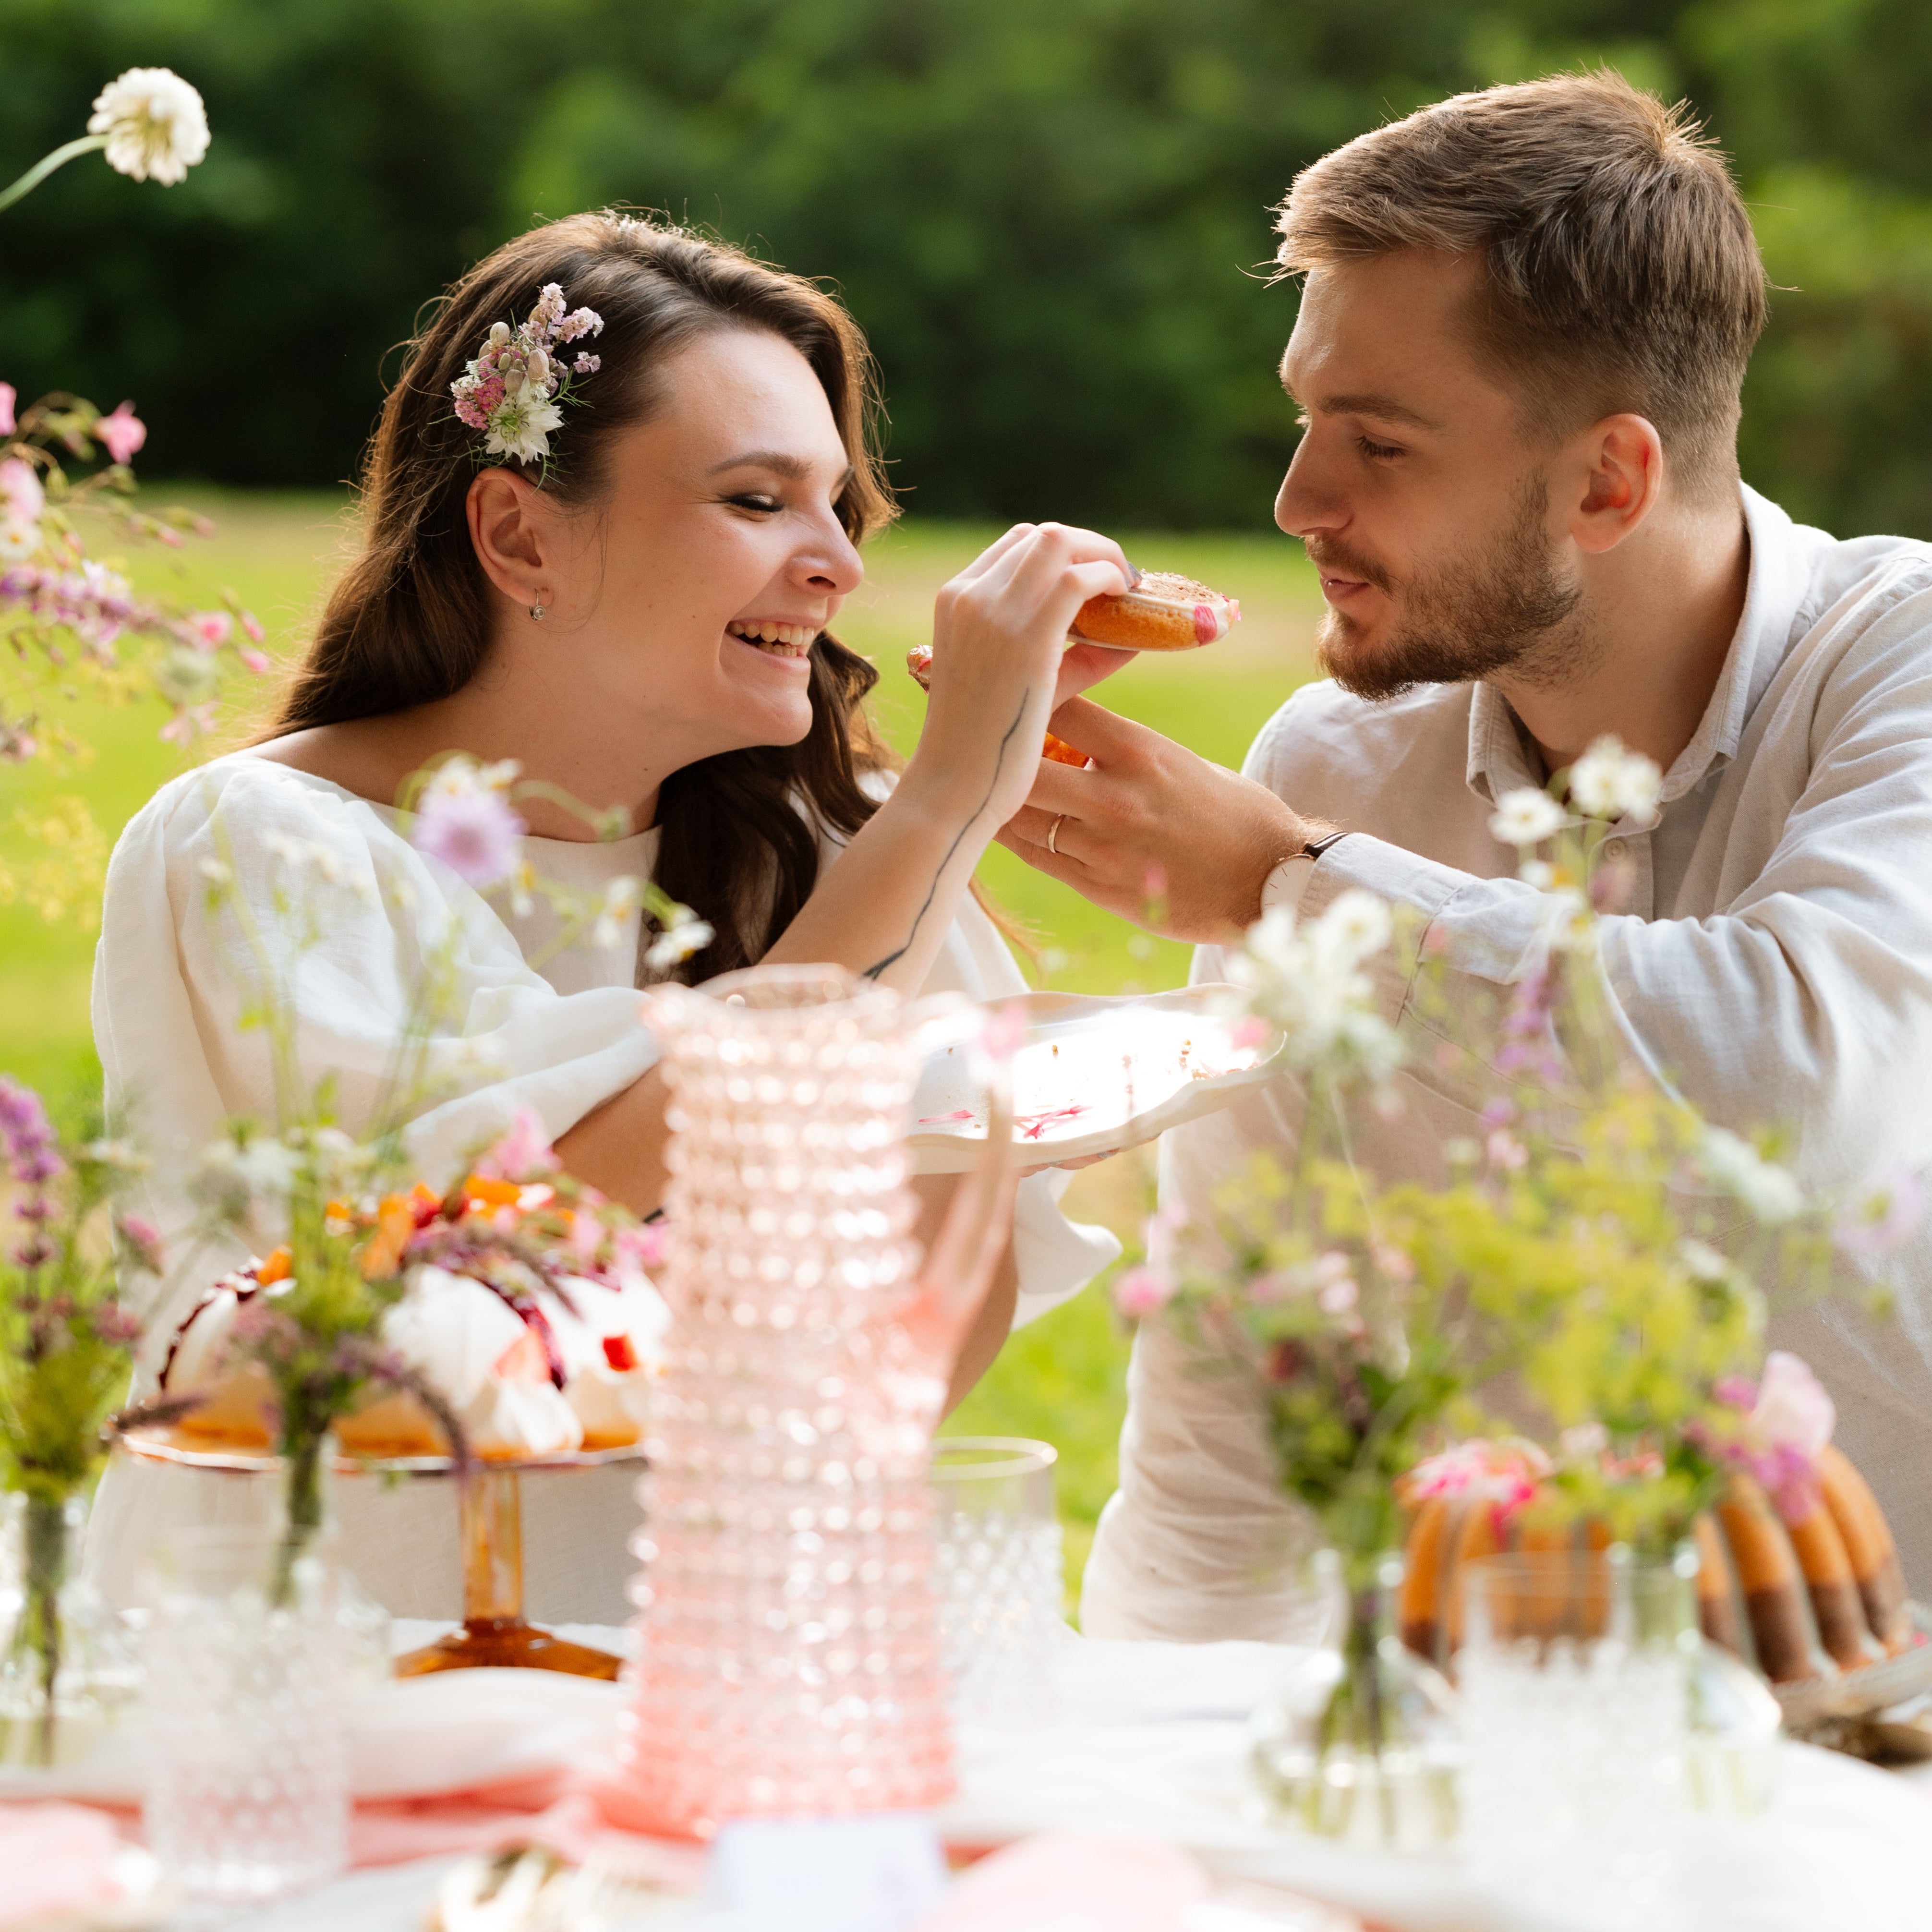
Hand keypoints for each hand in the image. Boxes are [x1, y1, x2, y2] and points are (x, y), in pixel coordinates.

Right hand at [904, 524, 1133, 829]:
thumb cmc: (985, 748)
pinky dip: (1109, 576)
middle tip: (1121, 579)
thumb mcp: (1021, 684)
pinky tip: (1127, 596)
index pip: (1017, 547)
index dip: (1064, 554)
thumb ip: (1071, 656)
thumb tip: (1128, 637)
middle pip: (1041, 536)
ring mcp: (992, 610)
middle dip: (1088, 547)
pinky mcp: (1026, 636)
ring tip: (1128, 585)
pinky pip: (1078, 578)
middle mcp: (968, 594)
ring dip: (1103, 555)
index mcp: (954, 600)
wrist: (953, 789)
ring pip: (1060, 543)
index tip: (1094, 580)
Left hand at [995, 695, 1327, 941]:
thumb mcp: (1181, 762)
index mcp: (1140, 751)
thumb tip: (1073, 737)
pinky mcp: (1100, 888)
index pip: (1057, 706)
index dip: (1028, 699)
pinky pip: (1038, 857)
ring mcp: (1103, 846)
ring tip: (992, 787)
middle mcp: (1115, 796)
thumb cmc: (1235, 814)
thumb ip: (1124, 750)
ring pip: (1020, 816)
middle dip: (1002, 756)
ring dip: (1002, 800)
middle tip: (989, 748)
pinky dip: (1019, 838)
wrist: (1272, 880)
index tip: (1014, 698)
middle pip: (1022, 765)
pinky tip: (1008, 825)